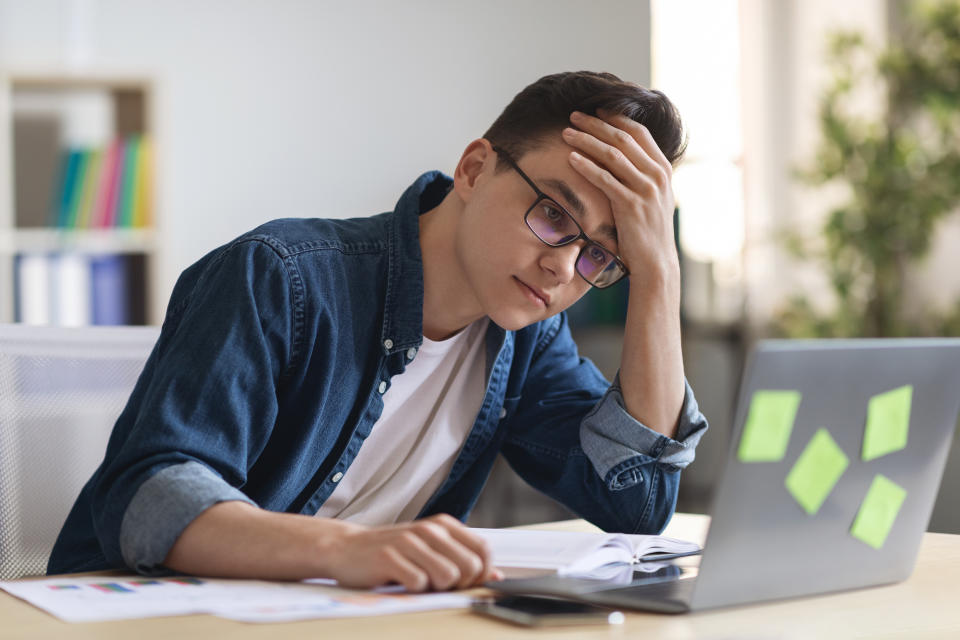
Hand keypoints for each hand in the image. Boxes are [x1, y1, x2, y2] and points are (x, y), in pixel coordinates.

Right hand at [323, 513, 502, 591]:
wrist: (347, 549)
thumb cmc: (394, 552)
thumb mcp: (432, 550)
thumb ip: (464, 559)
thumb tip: (498, 576)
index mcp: (444, 525)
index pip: (484, 550)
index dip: (481, 573)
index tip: (464, 582)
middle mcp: (430, 530)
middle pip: (470, 567)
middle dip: (459, 584)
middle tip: (437, 583)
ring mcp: (409, 541)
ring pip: (447, 576)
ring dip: (435, 587)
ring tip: (418, 580)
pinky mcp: (390, 557)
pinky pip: (418, 583)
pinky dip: (412, 590)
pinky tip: (400, 580)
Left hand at [561, 110, 679, 286]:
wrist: (655, 261)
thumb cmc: (647, 230)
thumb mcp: (652, 197)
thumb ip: (642, 175)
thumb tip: (622, 156)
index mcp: (663, 168)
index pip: (638, 132)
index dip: (614, 118)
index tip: (594, 111)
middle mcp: (657, 175)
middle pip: (622, 138)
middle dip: (595, 124)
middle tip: (573, 116)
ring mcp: (646, 189)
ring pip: (612, 154)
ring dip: (586, 140)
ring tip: (566, 133)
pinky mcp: (631, 205)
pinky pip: (605, 179)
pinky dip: (586, 166)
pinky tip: (571, 158)